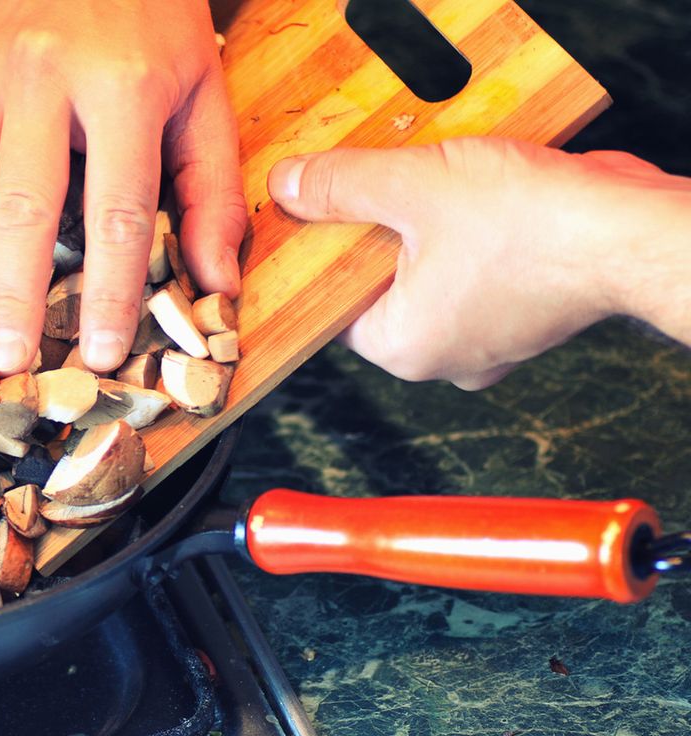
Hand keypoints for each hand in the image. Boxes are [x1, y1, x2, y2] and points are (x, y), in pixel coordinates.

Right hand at [0, 0, 246, 373]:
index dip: (108, 290)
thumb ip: (211, 188)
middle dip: (8, 294)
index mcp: (122, 86)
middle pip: (20, 205)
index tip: (102, 352)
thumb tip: (215, 280)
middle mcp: (44, 81)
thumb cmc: (149, 15)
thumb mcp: (203, 90)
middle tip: (4, 361)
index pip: (115, 209)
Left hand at [267, 138, 690, 388]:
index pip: (332, 308)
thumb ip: (344, 186)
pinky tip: (483, 203)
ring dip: (431, 233)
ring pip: (434, 279)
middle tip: (389, 191)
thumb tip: (289, 186)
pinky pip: (480, 275)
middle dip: (382, 238)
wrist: (635, 233)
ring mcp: (490, 342)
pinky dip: (475, 241)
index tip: (329, 216)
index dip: (327, 257)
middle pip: (383, 291)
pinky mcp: (528, 316)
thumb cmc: (532, 225)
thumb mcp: (415, 186)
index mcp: (403, 348)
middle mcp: (444, 359)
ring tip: (441, 192)